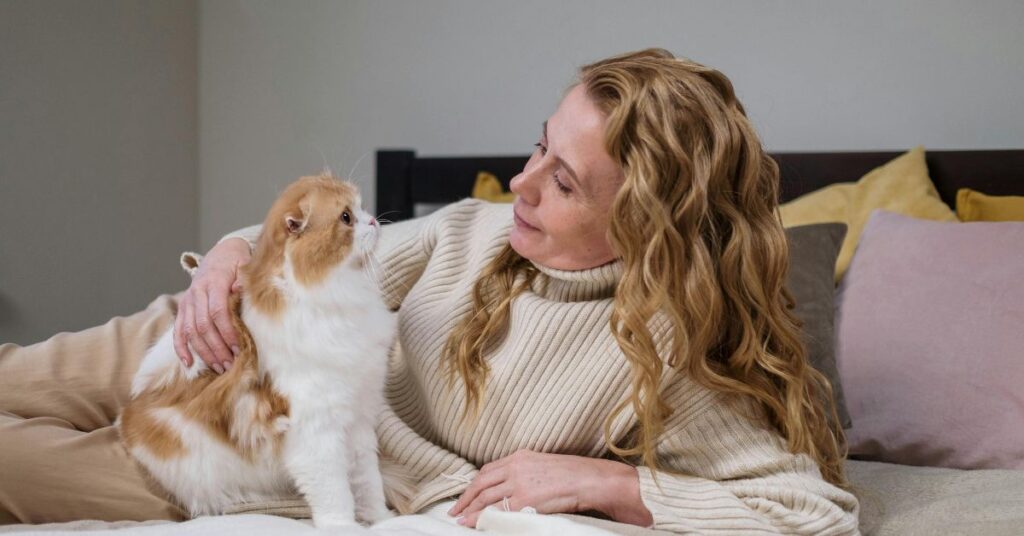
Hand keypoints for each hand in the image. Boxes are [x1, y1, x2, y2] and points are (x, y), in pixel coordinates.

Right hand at [174, 238, 250, 372]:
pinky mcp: (183, 307)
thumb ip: (243, 279)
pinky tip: (188, 363)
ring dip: (204, 352)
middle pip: (203, 325)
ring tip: (219, 367)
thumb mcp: (246, 266)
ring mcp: (188, 300)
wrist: (222, 253)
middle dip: (217, 348)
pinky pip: (177, 330)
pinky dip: (181, 347)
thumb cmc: (238, 263)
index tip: (238, 348)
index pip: (218, 312)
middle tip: (231, 364)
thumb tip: (239, 290)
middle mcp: (197, 292)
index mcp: (214, 282)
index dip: (227, 332)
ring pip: (190, 331)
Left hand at [447, 449, 651, 527]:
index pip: (487, 470)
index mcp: (520, 456)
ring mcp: (519, 484)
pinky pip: (499, 511)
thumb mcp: (543, 465)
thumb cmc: (573, 474)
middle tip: (455, 510)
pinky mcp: (525, 500)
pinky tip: (477, 523)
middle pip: (481, 483)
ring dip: (471, 510)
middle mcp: (516, 467)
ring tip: (462, 520)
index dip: (473, 484)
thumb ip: (524, 472)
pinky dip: (484, 518)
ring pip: (486, 498)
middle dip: (465, 498)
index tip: (465, 495)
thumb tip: (508, 487)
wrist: (590, 479)